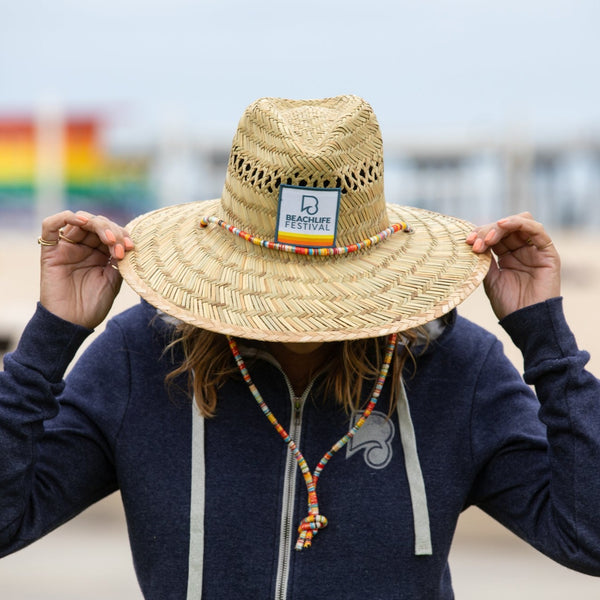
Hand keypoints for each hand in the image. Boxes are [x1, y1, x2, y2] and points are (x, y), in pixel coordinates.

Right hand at [38, 211, 133, 328]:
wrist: (72, 323)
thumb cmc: (93, 305)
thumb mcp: (114, 280)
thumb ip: (118, 260)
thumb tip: (127, 242)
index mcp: (99, 254)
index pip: (111, 232)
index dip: (122, 234)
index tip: (131, 247)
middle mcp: (83, 248)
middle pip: (97, 224)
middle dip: (113, 230)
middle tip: (120, 245)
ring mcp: (67, 248)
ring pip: (79, 221)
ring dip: (98, 225)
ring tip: (109, 239)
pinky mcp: (50, 252)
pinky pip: (50, 226)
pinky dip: (65, 217)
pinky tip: (82, 221)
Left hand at [466, 212, 560, 319]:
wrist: (526, 321)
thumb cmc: (508, 304)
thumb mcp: (490, 279)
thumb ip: (484, 260)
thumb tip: (473, 242)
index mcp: (507, 256)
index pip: (494, 235)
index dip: (480, 234)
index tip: (468, 242)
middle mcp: (521, 250)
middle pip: (505, 227)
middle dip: (487, 231)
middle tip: (476, 243)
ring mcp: (535, 251)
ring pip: (520, 223)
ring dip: (500, 227)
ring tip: (488, 239)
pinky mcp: (548, 253)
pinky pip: (537, 230)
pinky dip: (519, 223)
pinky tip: (503, 224)